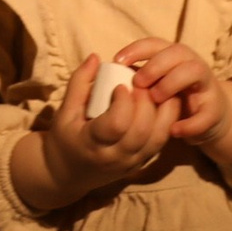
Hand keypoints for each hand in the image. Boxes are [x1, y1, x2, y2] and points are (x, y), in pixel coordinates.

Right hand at [33, 53, 181, 207]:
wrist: (67, 173)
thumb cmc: (64, 138)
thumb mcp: (64, 111)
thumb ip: (79, 83)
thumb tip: (96, 57)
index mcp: (91, 144)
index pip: (116, 125)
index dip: (123, 103)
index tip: (121, 86)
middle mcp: (115, 157)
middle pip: (141, 131)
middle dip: (146, 102)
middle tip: (143, 83)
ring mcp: (131, 163)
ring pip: (158, 138)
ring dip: (163, 111)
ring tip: (159, 89)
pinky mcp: (143, 163)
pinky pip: (161, 142)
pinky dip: (167, 121)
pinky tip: (164, 104)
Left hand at [115, 39, 226, 150]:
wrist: (210, 116)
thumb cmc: (172, 97)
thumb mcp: (154, 83)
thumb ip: (135, 77)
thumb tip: (104, 72)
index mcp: (172, 57)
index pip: (155, 44)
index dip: (137, 49)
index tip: (117, 61)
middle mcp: (191, 64)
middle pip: (177, 51)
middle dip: (155, 65)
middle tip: (137, 82)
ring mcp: (205, 85)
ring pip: (195, 71)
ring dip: (172, 83)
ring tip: (156, 99)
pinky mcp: (214, 109)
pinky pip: (206, 113)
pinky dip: (190, 123)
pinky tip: (174, 131)